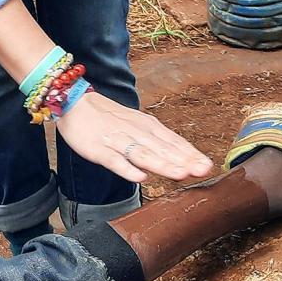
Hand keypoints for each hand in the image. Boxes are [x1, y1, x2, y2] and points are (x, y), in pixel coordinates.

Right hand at [55, 91, 214, 182]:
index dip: (190, 154)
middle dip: (183, 160)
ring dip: (162, 164)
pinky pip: (114, 160)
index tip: (208, 165)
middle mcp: (135, 132)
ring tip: (180, 174)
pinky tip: (140, 177)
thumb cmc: (108, 118)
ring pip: (142, 154)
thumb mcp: (137, 124)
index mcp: (146, 126)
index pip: (172, 141)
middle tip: (203, 170)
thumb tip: (182, 159)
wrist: (74, 103)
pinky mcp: (98, 150)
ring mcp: (117, 141)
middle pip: (161, 148)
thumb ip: (157, 142)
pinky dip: (127, 168)